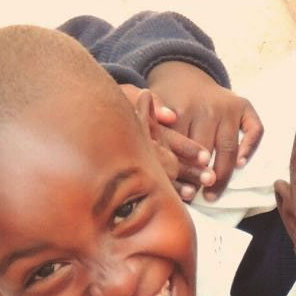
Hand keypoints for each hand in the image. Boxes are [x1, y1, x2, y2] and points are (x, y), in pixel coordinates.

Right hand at [120, 83, 214, 200]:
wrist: (85, 114)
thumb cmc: (115, 104)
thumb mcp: (128, 95)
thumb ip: (150, 104)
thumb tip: (170, 116)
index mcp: (141, 130)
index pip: (170, 140)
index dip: (189, 149)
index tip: (206, 157)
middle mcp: (137, 149)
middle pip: (169, 162)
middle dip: (189, 171)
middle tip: (210, 178)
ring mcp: (133, 162)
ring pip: (160, 177)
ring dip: (179, 186)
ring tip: (194, 193)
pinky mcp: (129, 175)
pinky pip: (149, 188)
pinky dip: (165, 193)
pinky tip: (179, 200)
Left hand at [145, 61, 263, 200]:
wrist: (184, 73)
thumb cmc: (166, 100)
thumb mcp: (152, 108)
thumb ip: (153, 119)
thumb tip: (161, 129)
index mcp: (183, 109)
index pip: (183, 148)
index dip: (180, 172)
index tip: (178, 192)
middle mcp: (208, 108)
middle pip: (206, 150)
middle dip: (201, 178)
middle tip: (197, 198)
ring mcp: (228, 107)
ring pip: (228, 147)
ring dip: (222, 174)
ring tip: (213, 194)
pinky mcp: (244, 106)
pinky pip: (254, 130)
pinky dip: (250, 147)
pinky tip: (241, 165)